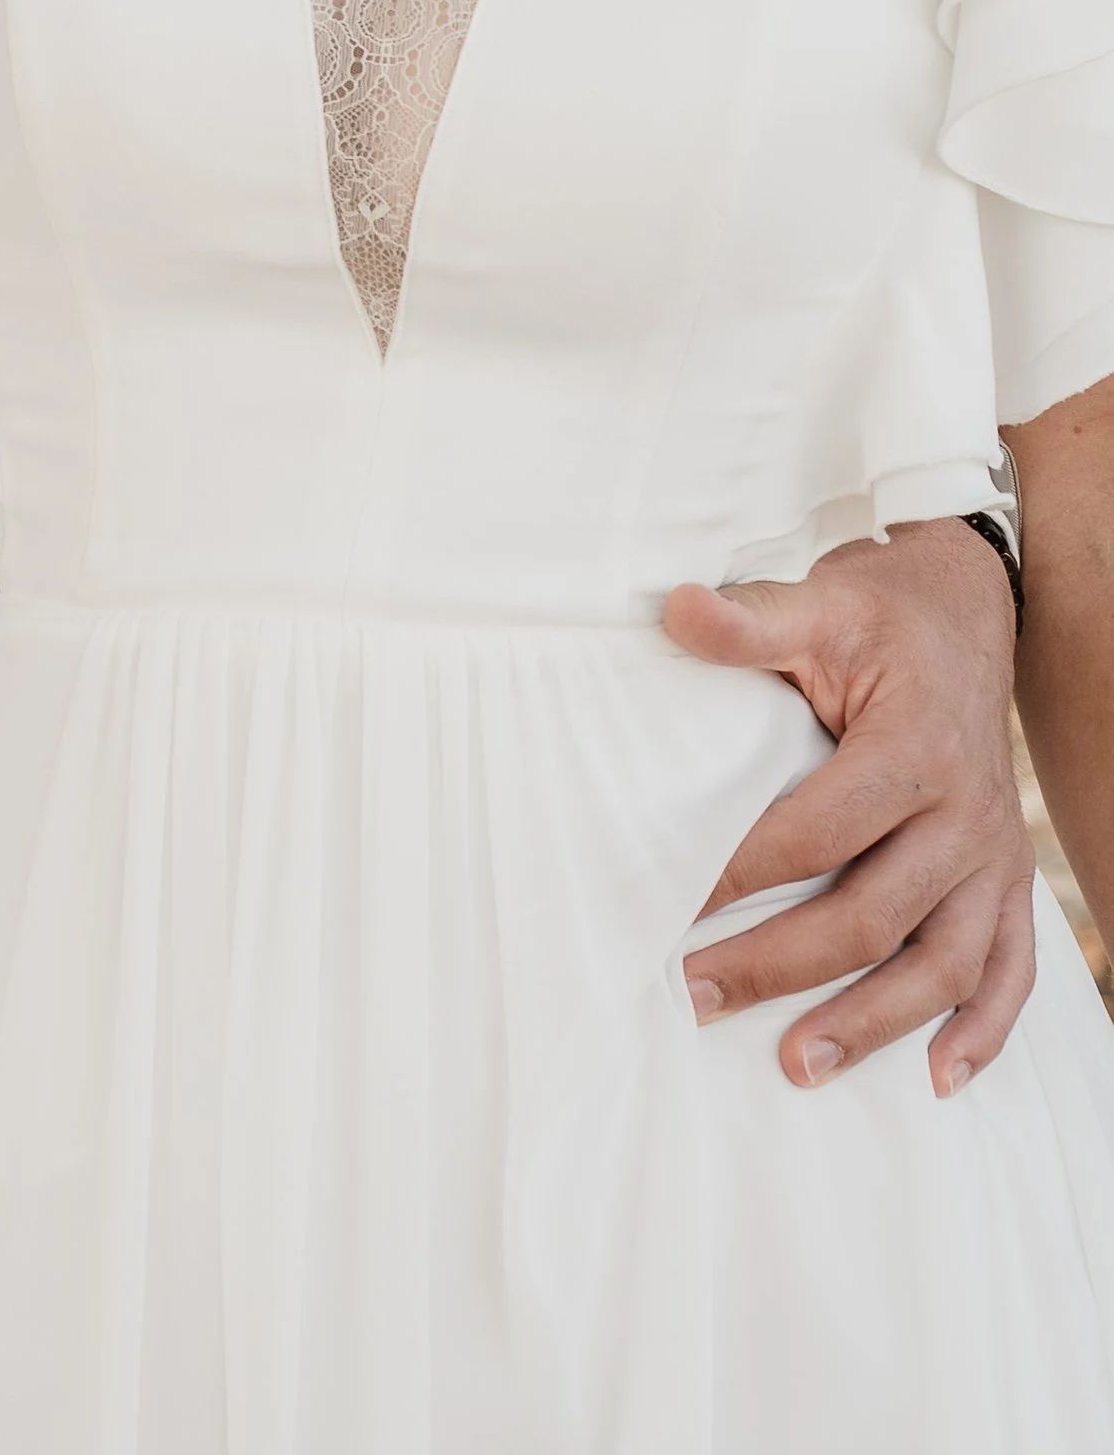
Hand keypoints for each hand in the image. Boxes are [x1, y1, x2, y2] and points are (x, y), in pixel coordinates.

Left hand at [668, 518, 1031, 1096]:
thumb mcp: (817, 603)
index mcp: (916, 748)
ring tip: (800, 1065)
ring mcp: (996, 856)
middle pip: (876, 914)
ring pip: (946, 963)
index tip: (675, 904)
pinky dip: (984, 1032)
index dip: (746, 871)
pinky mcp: (1010, 880)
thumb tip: (673, 609)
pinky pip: (1011, 970)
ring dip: (875, 1023)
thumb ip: (749, 621)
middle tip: (698, 995)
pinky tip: (938, 1081)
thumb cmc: (880, 617)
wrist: (965, 614)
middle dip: (783, 964)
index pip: (822, 831)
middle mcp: (967, 814)